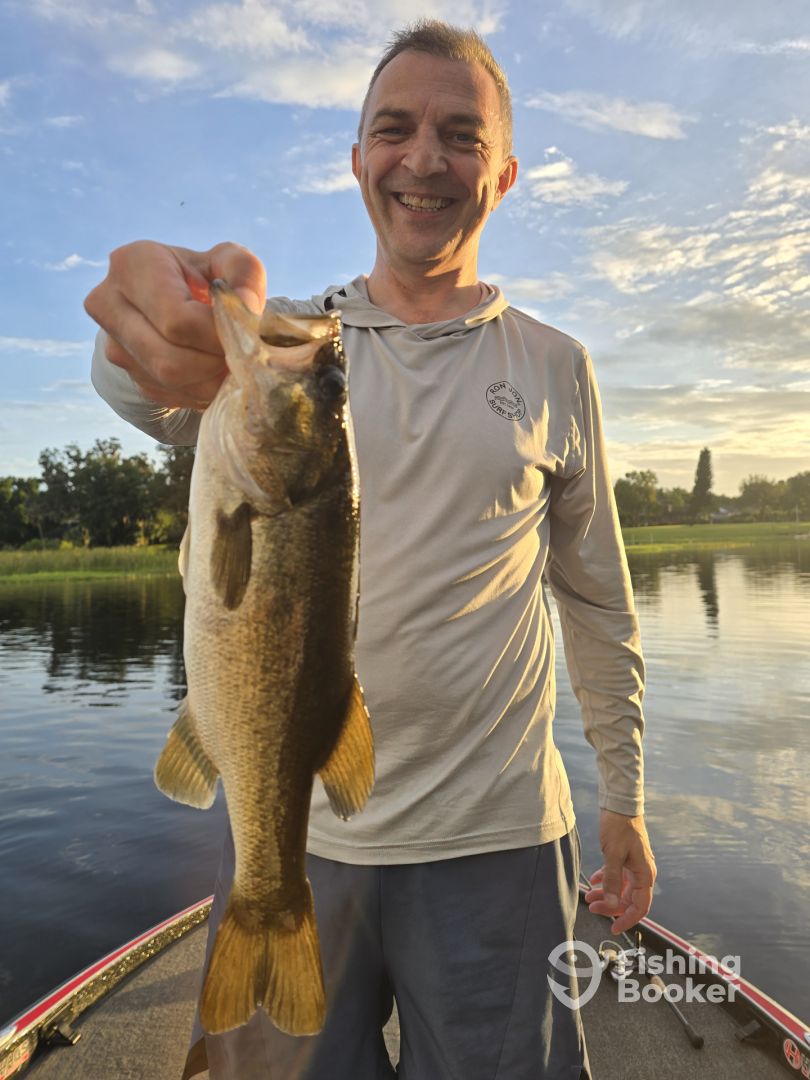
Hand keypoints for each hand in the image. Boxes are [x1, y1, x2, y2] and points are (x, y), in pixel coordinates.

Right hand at [84, 240, 266, 408]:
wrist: (177, 302)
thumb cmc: (207, 278)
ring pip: (170, 381)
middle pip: (170, 359)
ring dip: (211, 381)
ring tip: (232, 363)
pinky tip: (214, 372)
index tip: (245, 335)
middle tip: (243, 356)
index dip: (219, 337)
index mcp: (133, 264)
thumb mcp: (230, 262)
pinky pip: (170, 394)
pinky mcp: (127, 374)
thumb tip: (245, 310)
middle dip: (216, 363)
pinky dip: (201, 391)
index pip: (178, 320)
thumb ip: (244, 274)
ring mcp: (113, 344)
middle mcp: (109, 303)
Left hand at [585, 810, 655, 934]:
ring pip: (621, 888)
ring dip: (606, 894)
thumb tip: (612, 905)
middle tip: (592, 906)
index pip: (640, 906)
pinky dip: (607, 880)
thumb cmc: (619, 826)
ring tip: (589, 895)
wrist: (620, 804)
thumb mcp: (613, 854)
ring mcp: (635, 865)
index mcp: (645, 874)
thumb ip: (613, 881)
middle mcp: (643, 872)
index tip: (614, 928)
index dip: (627, 919)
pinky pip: (618, 876)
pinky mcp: (627, 858)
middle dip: (610, 906)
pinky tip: (595, 880)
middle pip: (628, 899)